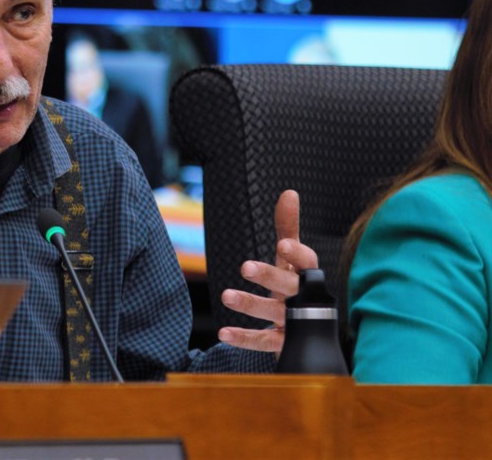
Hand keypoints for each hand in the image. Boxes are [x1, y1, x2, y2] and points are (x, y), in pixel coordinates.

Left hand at [217, 190, 317, 351]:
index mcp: (304, 274)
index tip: (282, 244)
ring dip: (249, 304)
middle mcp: (302, 298)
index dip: (297, 253)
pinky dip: (244, 338)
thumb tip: (289, 193)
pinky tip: (223, 333)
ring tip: (226, 296)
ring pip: (273, 313)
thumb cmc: (296, 284)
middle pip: (289, 286)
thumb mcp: (291, 257)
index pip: (307, 262)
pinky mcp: (283, 343)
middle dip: (269, 276)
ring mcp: (294, 322)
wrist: (312, 331)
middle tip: (245, 266)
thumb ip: (288, 227)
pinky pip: (263, 342)